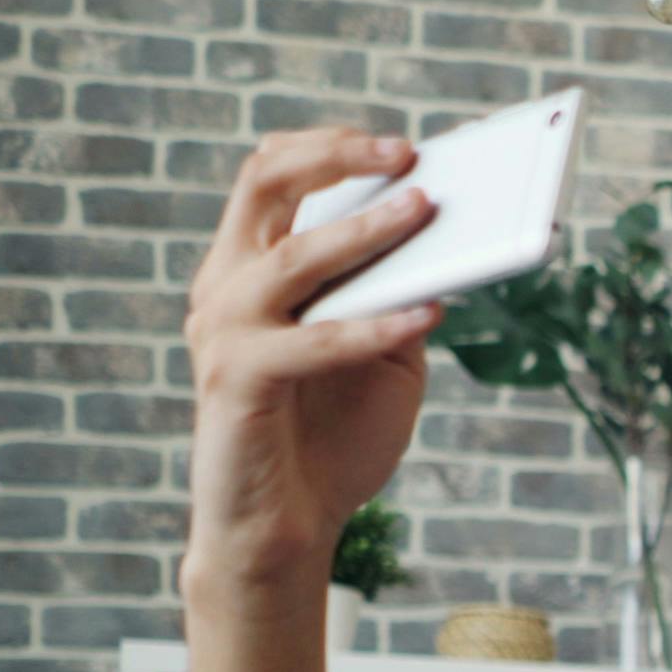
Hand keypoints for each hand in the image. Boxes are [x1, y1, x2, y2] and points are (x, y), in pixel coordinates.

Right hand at [179, 129, 449, 611]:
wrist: (285, 528)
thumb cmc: (333, 438)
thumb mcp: (384, 355)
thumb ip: (399, 296)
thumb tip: (448, 238)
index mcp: (253, 266)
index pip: (276, 173)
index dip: (335, 146)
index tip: (407, 143)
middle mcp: (226, 284)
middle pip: (263, 182)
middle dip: (335, 155)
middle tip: (406, 152)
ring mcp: (223, 329)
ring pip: (291, 256)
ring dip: (364, 230)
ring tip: (424, 210)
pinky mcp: (234, 381)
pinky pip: (311, 341)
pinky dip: (374, 325)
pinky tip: (428, 314)